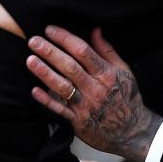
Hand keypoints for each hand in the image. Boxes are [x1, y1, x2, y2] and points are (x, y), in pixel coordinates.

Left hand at [26, 26, 162, 161]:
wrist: (132, 131)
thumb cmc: (127, 97)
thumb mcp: (123, 71)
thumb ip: (107, 51)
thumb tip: (94, 30)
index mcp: (106, 74)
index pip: (83, 51)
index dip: (65, 38)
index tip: (50, 30)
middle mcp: (95, 88)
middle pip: (70, 66)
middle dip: (50, 52)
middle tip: (34, 41)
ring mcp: (86, 105)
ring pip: (62, 86)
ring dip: (45, 73)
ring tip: (30, 60)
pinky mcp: (78, 121)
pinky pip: (60, 110)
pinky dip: (47, 100)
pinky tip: (35, 90)